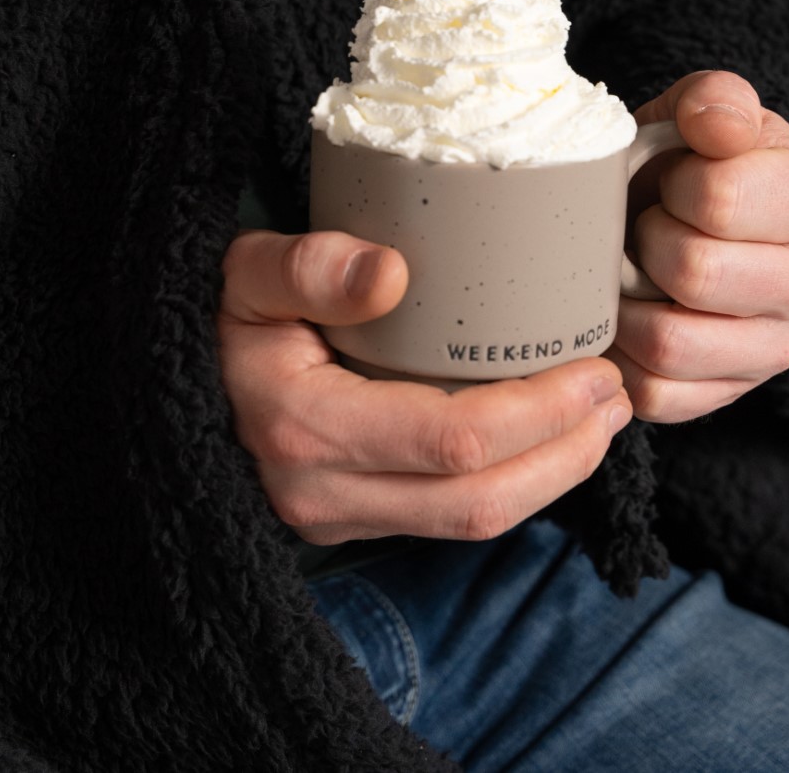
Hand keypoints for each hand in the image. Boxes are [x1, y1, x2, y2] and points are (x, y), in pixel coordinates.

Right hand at [219, 229, 631, 544]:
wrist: (171, 377)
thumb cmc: (219, 309)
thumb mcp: (246, 269)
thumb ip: (306, 265)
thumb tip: (390, 272)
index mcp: (303, 427)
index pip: (449, 442)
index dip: (537, 415)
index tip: (596, 367)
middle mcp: (321, 492)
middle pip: (475, 499)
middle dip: (564, 453)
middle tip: (618, 395)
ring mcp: (336, 515)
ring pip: (470, 522)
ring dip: (551, 476)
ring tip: (601, 419)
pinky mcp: (352, 518)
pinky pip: (448, 517)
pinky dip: (512, 482)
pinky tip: (546, 437)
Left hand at [607, 70, 788, 421]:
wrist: (684, 216)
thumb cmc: (691, 162)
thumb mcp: (702, 114)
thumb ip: (713, 101)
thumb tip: (717, 125)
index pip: (721, 200)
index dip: (677, 184)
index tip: (676, 180)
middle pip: (694, 272)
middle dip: (649, 238)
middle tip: (647, 224)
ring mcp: (767, 349)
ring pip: (670, 342)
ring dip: (628, 300)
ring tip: (632, 268)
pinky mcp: (724, 393)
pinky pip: (654, 392)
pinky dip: (622, 354)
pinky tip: (627, 313)